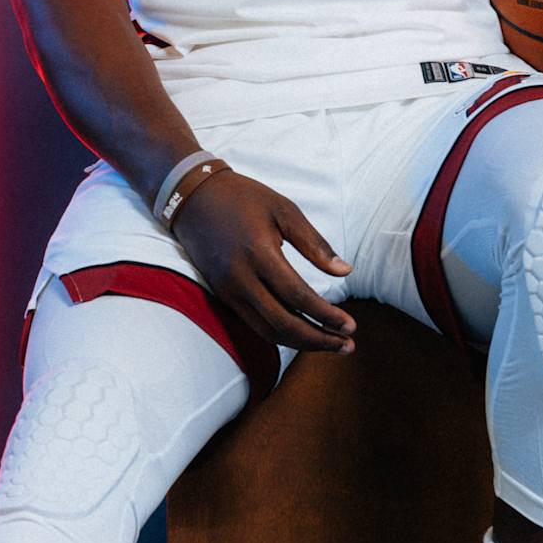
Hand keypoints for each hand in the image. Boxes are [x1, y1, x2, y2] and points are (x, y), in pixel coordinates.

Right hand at [172, 172, 355, 354]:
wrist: (192, 197)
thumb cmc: (243, 198)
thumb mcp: (284, 210)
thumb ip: (315, 244)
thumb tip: (346, 272)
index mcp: (259, 253)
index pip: (298, 297)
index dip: (326, 316)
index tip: (350, 326)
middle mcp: (240, 278)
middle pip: (283, 324)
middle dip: (318, 339)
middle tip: (347, 345)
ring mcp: (228, 290)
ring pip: (268, 331)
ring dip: (302, 343)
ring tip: (331, 344)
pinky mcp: (222, 295)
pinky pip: (255, 324)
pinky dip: (281, 334)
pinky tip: (303, 333)